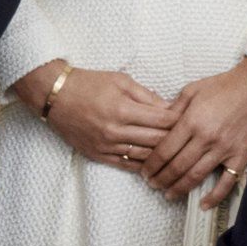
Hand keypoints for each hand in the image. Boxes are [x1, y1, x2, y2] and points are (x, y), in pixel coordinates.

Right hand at [22, 63, 176, 174]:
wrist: (55, 96)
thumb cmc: (89, 83)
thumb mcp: (121, 80)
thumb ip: (147, 96)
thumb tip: (169, 108)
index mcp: (122, 110)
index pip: (163, 121)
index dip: (180, 121)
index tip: (191, 120)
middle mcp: (115, 131)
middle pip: (157, 141)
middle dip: (176, 139)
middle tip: (189, 138)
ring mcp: (105, 145)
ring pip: (144, 156)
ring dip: (162, 156)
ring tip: (177, 152)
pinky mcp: (97, 154)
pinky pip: (126, 164)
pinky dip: (143, 165)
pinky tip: (155, 163)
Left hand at [145, 56, 246, 206]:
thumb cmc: (224, 86)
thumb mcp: (192, 90)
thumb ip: (173, 109)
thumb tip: (159, 125)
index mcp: (192, 121)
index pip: (165, 150)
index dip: (152, 165)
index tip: (145, 172)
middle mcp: (207, 138)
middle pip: (177, 167)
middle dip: (161, 179)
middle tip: (153, 185)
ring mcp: (225, 149)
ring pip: (197, 176)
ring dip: (179, 188)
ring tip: (169, 194)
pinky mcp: (242, 155)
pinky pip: (227, 181)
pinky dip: (215, 196)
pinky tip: (204, 204)